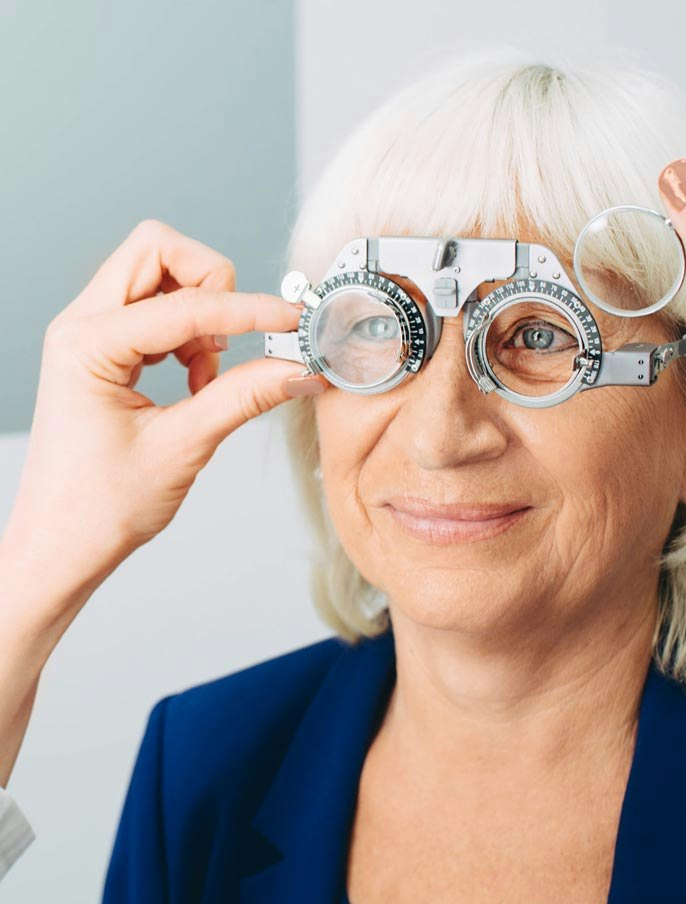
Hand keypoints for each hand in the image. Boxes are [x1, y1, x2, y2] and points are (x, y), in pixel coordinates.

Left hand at [2, 219, 311, 585]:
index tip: (294, 322)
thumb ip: (245, 398)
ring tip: (209, 372)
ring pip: (157, 274)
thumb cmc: (99, 507)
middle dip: (211, 281)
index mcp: (87, 345)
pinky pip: (155, 310)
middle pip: (157, 251)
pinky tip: (197, 379)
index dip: (249, 311)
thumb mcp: (183, 447)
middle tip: (236, 335)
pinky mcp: (105, 351)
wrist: (62, 545)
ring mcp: (90, 335)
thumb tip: (298, 368)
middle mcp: (81, 326)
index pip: (185, 304)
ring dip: (200, 310)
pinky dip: (189, 332)